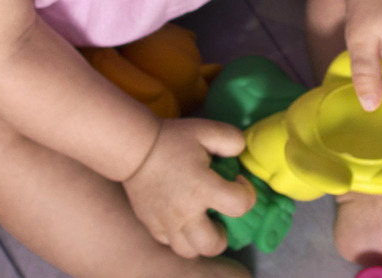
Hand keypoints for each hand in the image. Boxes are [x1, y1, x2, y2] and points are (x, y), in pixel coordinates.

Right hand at [122, 118, 255, 258]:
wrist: (134, 148)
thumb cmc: (172, 139)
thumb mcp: (207, 130)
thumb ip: (232, 140)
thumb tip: (240, 155)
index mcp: (202, 188)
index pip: (239, 206)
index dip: (246, 195)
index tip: (237, 182)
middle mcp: (185, 212)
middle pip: (213, 245)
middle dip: (223, 233)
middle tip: (220, 214)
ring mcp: (166, 222)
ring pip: (189, 251)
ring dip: (200, 239)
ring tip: (201, 220)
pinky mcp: (151, 225)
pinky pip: (169, 243)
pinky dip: (180, 236)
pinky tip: (182, 217)